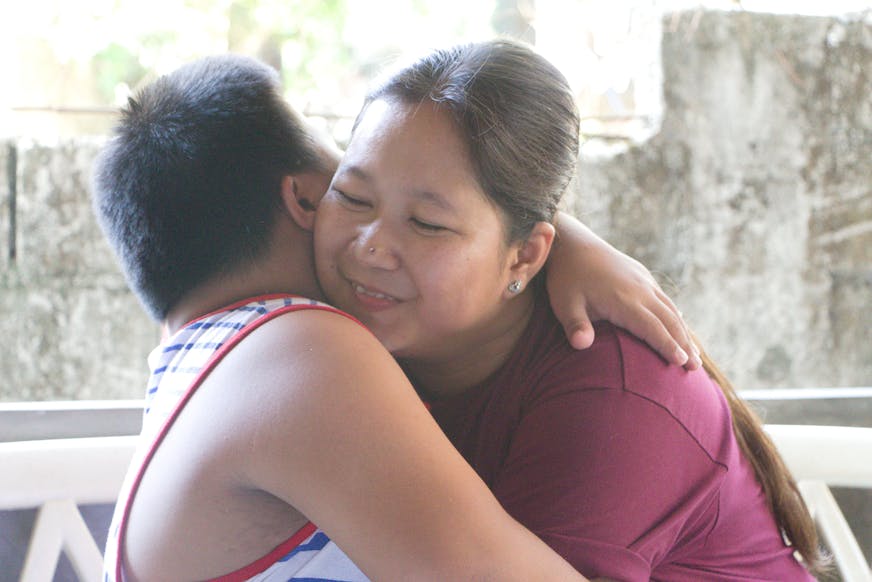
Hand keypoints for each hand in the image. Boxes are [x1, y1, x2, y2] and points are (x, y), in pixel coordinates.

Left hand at [546, 212, 700, 369]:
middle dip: (684, 345)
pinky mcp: (641, 275)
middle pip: (668, 320)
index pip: (652, 327)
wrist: (571, 242)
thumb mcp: (564, 303)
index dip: (668, 346)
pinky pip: (664, 298)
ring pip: (670, 309)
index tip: (682, 364)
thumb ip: (575, 325)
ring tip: (694, 355)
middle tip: (695, 369)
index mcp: (624, 300)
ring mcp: (643, 281)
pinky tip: (680, 324)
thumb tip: (581, 345)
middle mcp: (640, 289)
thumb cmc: (565, 278)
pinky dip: (676, 315)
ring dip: (683, 332)